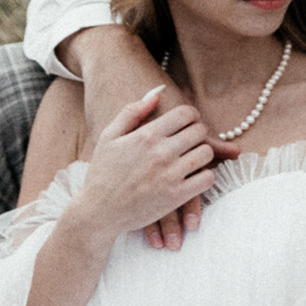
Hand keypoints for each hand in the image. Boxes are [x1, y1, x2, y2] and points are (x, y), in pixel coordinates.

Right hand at [60, 28, 221, 247]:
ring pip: (206, 153)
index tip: (188, 123)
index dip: (191, 116)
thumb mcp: (109, 137)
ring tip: (192, 158)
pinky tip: (193, 177)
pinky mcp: (176, 196)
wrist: (97, 212)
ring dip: (202, 154)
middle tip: (191, 141)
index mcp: (146, 135)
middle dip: (197, 133)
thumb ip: (132, 112)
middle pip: (199, 131)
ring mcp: (170, 175)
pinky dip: (204, 176)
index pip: (186, 113)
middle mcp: (160, 152)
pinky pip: (207, 178)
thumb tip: (156, 94)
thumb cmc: (102, 173)